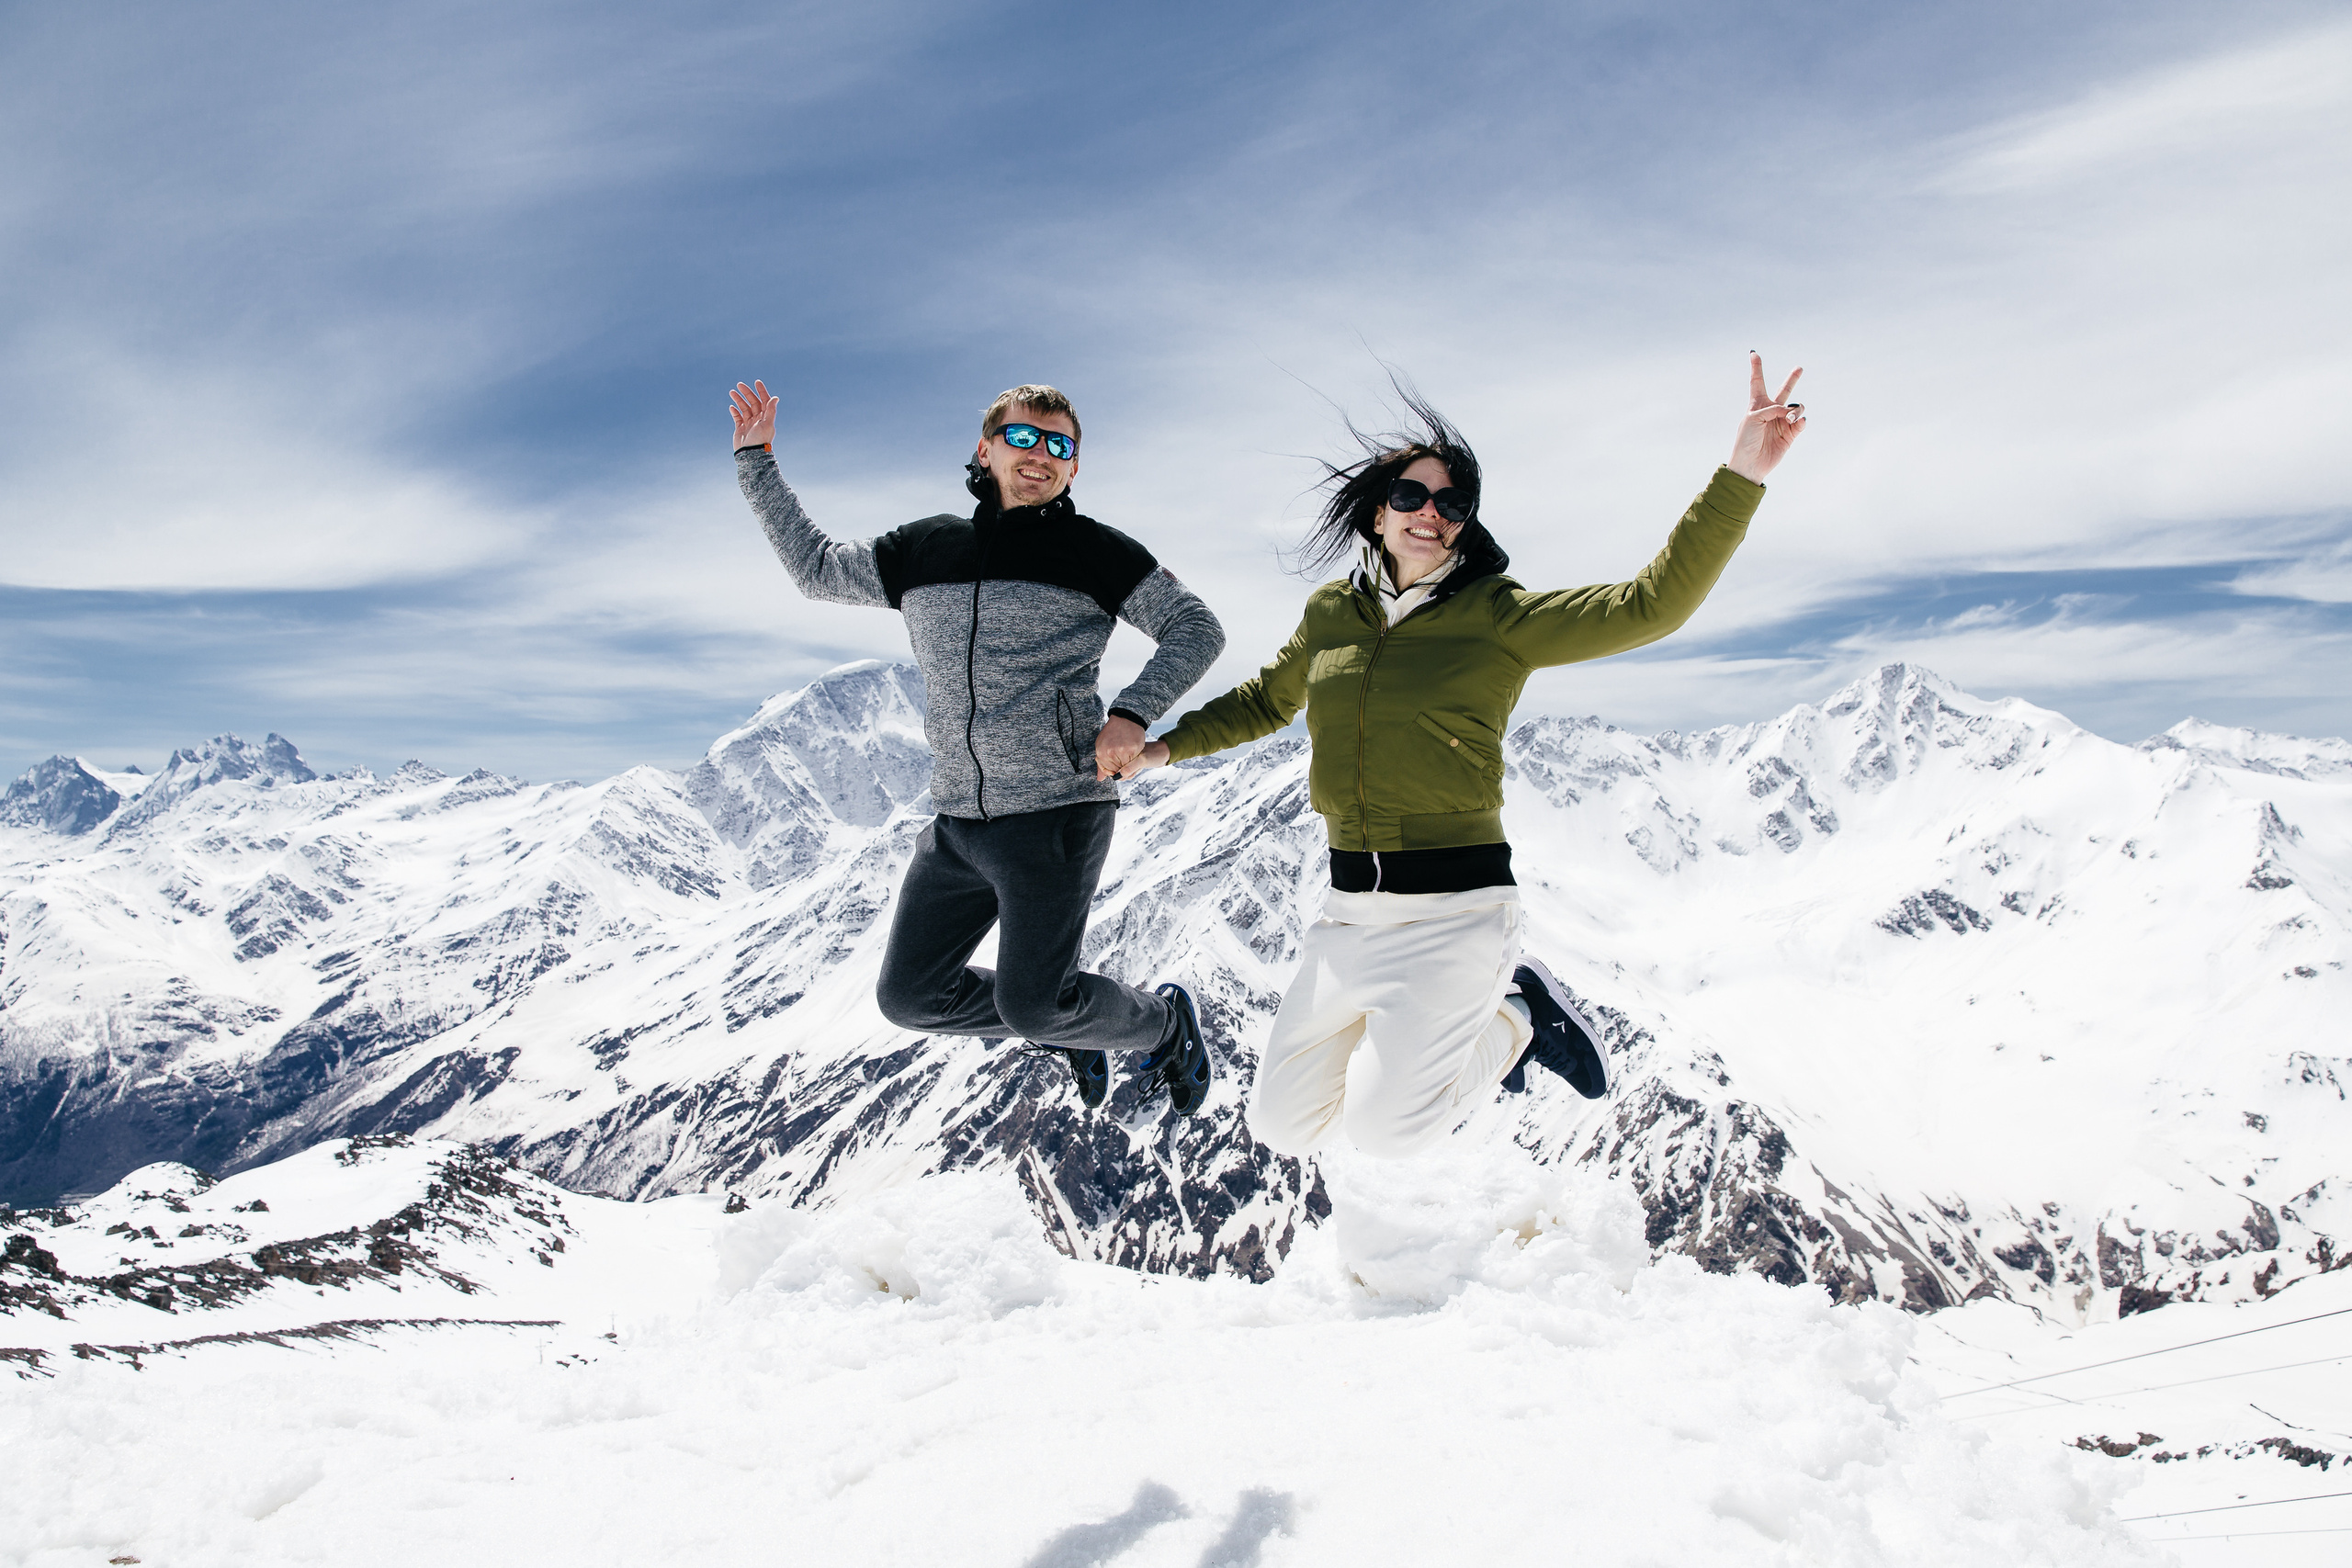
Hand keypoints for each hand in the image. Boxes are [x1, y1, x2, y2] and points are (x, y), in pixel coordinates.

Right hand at [730, 380, 777, 449]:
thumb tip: (775, 397)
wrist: (750, 455)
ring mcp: (749, 423)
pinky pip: (737, 417)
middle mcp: (758, 419)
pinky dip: (735, 411)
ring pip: (744, 408)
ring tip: (732, 392)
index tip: (756, 382)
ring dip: (739, 399)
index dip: (761, 391)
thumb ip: (771, 411)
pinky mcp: (741, 428)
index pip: (764, 401)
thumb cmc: (760, 440)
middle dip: (747, 392)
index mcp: (766, 417)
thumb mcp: (767, 424)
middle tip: (739, 384)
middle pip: (753, 402)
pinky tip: (731, 406)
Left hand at [1095, 715, 1145, 779]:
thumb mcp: (1102, 746)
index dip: (1114, 770)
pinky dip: (1134, 759)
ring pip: (1126, 767)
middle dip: (1121, 767)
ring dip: (1128, 763)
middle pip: (1117, 770)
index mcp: (1101, 753)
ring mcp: (1122, 751)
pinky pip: (1134, 761)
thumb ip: (1101, 764)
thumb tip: (1100, 779)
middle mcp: (1111, 753)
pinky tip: (1133, 752)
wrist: (1125, 719)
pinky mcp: (1133, 749)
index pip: (1108, 770)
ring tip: (1128, 755)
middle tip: (1124, 758)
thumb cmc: (1112, 733)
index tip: (1117, 765)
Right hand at [1120, 740, 1170, 777]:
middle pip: (1118, 770)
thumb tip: (1118, 776)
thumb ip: (1129, 768)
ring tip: (1139, 767)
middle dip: (1127, 774)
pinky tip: (1139, 767)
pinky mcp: (1133, 762)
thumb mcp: (1142, 761)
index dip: (1120, 773)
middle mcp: (1124, 753)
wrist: (1164, 752)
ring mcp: (1128, 758)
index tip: (1128, 772)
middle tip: (1136, 768)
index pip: (1114, 765)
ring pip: (1124, 772)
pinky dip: (1134, 772)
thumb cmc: (1155, 754)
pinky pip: (1129, 771)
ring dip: (1131, 773)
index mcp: (1124, 750)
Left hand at [1726, 354, 1804, 482]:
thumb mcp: (1753, 419)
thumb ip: (1772, 409)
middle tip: (1799, 368)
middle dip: (1792, 379)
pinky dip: (1800, 420)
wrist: (1751, 464)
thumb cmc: (1746, 441)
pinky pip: (1801, 422)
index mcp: (1757, 405)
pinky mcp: (1791, 434)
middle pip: (1784, 390)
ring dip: (1795, 409)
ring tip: (1789, 417)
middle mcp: (1771, 411)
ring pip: (1796, 407)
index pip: (1757, 382)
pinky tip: (1796, 422)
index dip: (1756, 367)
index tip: (1754, 353)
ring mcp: (1782, 421)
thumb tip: (1790, 410)